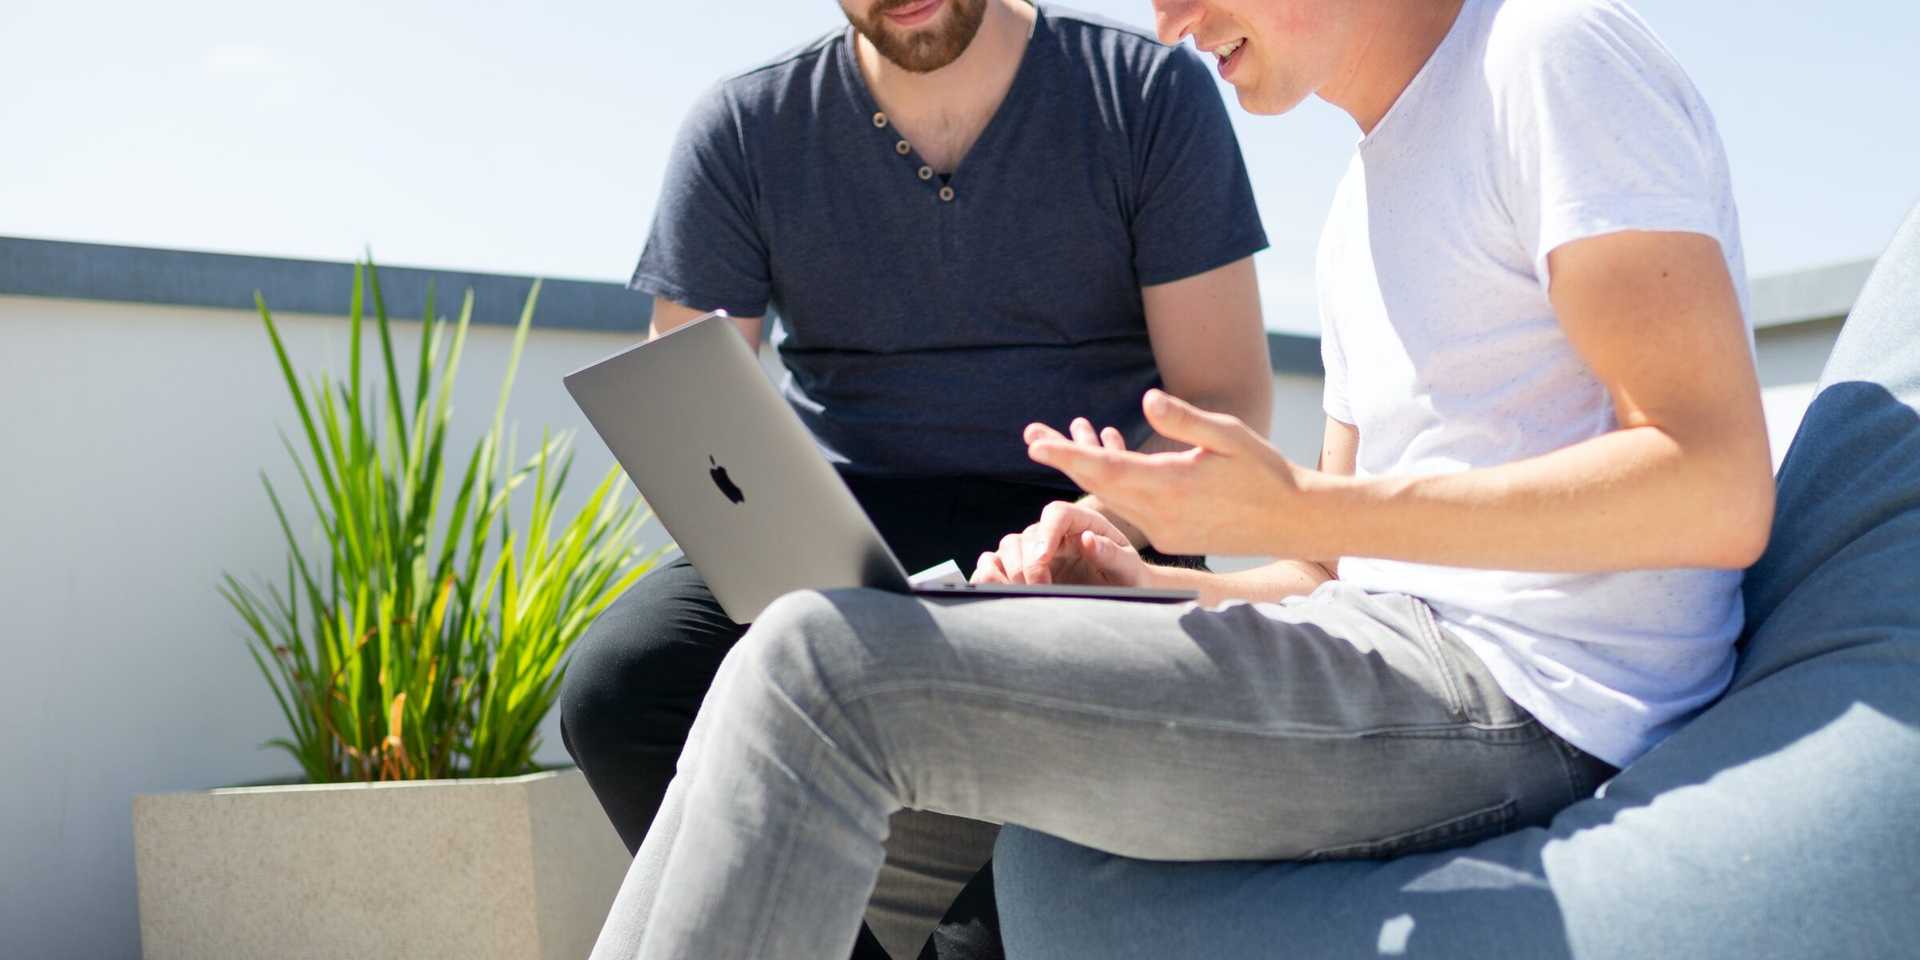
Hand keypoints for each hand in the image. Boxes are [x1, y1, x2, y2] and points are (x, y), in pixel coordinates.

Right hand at [971, 494, 1150, 587]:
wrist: (1122, 595)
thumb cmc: (1129, 578)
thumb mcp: (1129, 568)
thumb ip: (1111, 554)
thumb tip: (1087, 539)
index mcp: (1083, 522)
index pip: (1056, 513)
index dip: (1046, 534)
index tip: (1042, 560)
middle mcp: (1055, 532)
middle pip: (1027, 535)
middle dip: (1028, 565)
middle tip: (1040, 590)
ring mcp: (1035, 549)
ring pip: (1007, 546)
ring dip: (1010, 570)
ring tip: (1024, 593)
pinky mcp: (1020, 568)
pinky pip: (994, 563)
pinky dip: (989, 574)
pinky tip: (999, 589)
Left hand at [1025, 391, 1303, 556]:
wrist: (1293, 521)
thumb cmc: (1265, 471)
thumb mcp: (1228, 435)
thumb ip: (1184, 419)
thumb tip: (1145, 400)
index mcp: (1172, 486)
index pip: (1107, 470)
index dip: (1068, 456)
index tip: (1035, 444)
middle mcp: (1160, 515)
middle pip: (1099, 486)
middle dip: (1065, 460)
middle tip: (1033, 435)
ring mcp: (1163, 532)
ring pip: (1112, 498)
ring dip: (1088, 470)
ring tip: (1064, 440)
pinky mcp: (1169, 538)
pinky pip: (1129, 508)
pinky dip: (1114, 484)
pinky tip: (1109, 456)